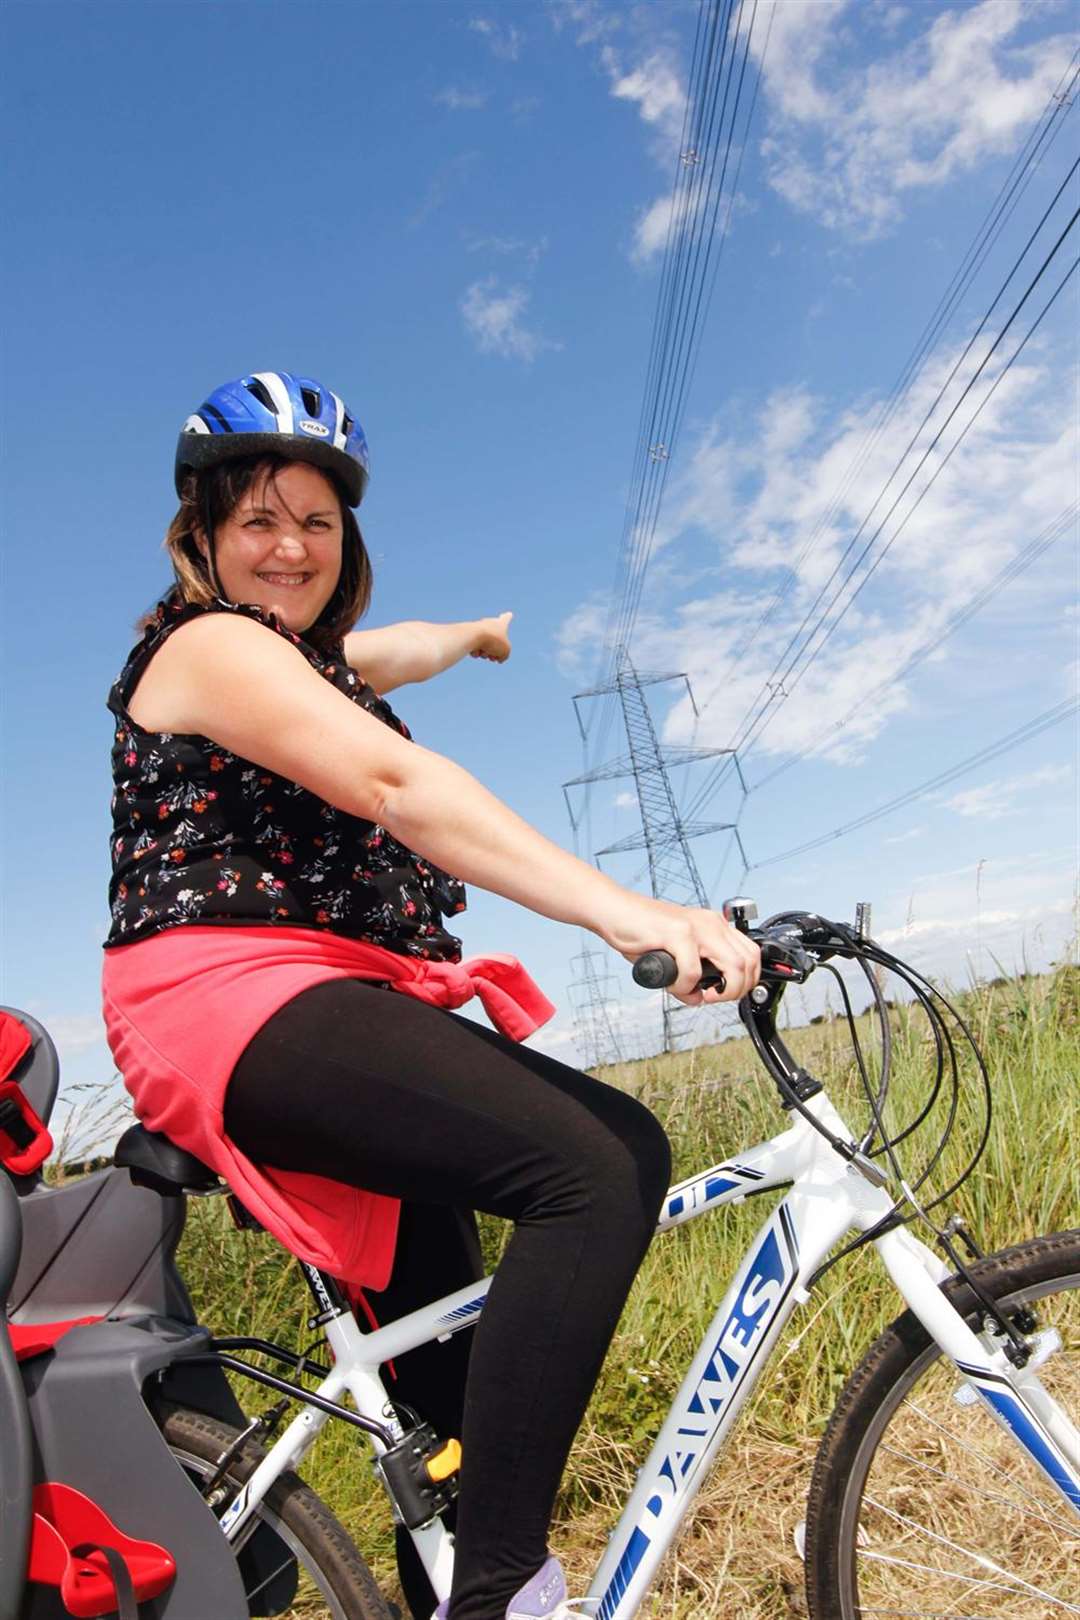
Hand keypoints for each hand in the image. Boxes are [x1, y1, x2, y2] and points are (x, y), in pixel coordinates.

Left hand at [470, 612, 512, 662]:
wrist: (473, 637)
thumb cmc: (493, 641)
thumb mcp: (505, 651)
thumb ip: (504, 655)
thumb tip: (498, 659)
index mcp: (501, 624)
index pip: (506, 619)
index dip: (508, 617)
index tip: (509, 614)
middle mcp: (489, 624)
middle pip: (495, 641)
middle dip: (495, 651)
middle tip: (493, 657)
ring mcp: (478, 629)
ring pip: (485, 647)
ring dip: (485, 654)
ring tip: (484, 652)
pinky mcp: (468, 636)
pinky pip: (474, 649)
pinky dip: (476, 652)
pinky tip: (475, 650)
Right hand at [597, 894, 760, 1005]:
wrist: (613, 910)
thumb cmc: (640, 931)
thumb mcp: (673, 956)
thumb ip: (689, 977)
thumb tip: (697, 998)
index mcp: (714, 926)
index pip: (751, 954)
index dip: (745, 981)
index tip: (723, 993)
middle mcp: (711, 923)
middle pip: (750, 962)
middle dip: (737, 990)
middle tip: (712, 997)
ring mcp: (697, 926)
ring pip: (734, 966)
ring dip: (721, 990)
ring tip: (696, 992)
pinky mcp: (678, 932)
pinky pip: (693, 971)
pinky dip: (684, 986)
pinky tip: (672, 984)